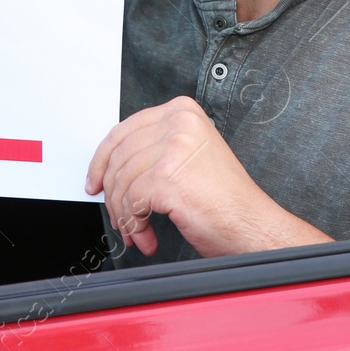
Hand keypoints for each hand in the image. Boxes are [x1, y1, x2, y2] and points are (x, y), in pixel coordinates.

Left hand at [84, 96, 332, 256]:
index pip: (124, 130)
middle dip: (114, 194)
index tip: (95, 181)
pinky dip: (134, 226)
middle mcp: (179, 122)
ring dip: (125, 215)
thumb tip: (111, 166)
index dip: (102, 160)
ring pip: (122, 181)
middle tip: (120, 217)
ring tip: (138, 232)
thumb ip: (155, 150)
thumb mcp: (189, 157)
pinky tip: (148, 237)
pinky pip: (131, 202)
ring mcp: (174, 147)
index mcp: (183, 112)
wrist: (254, 226)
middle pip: (119, 157)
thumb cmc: (226, 201)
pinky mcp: (168, 176)